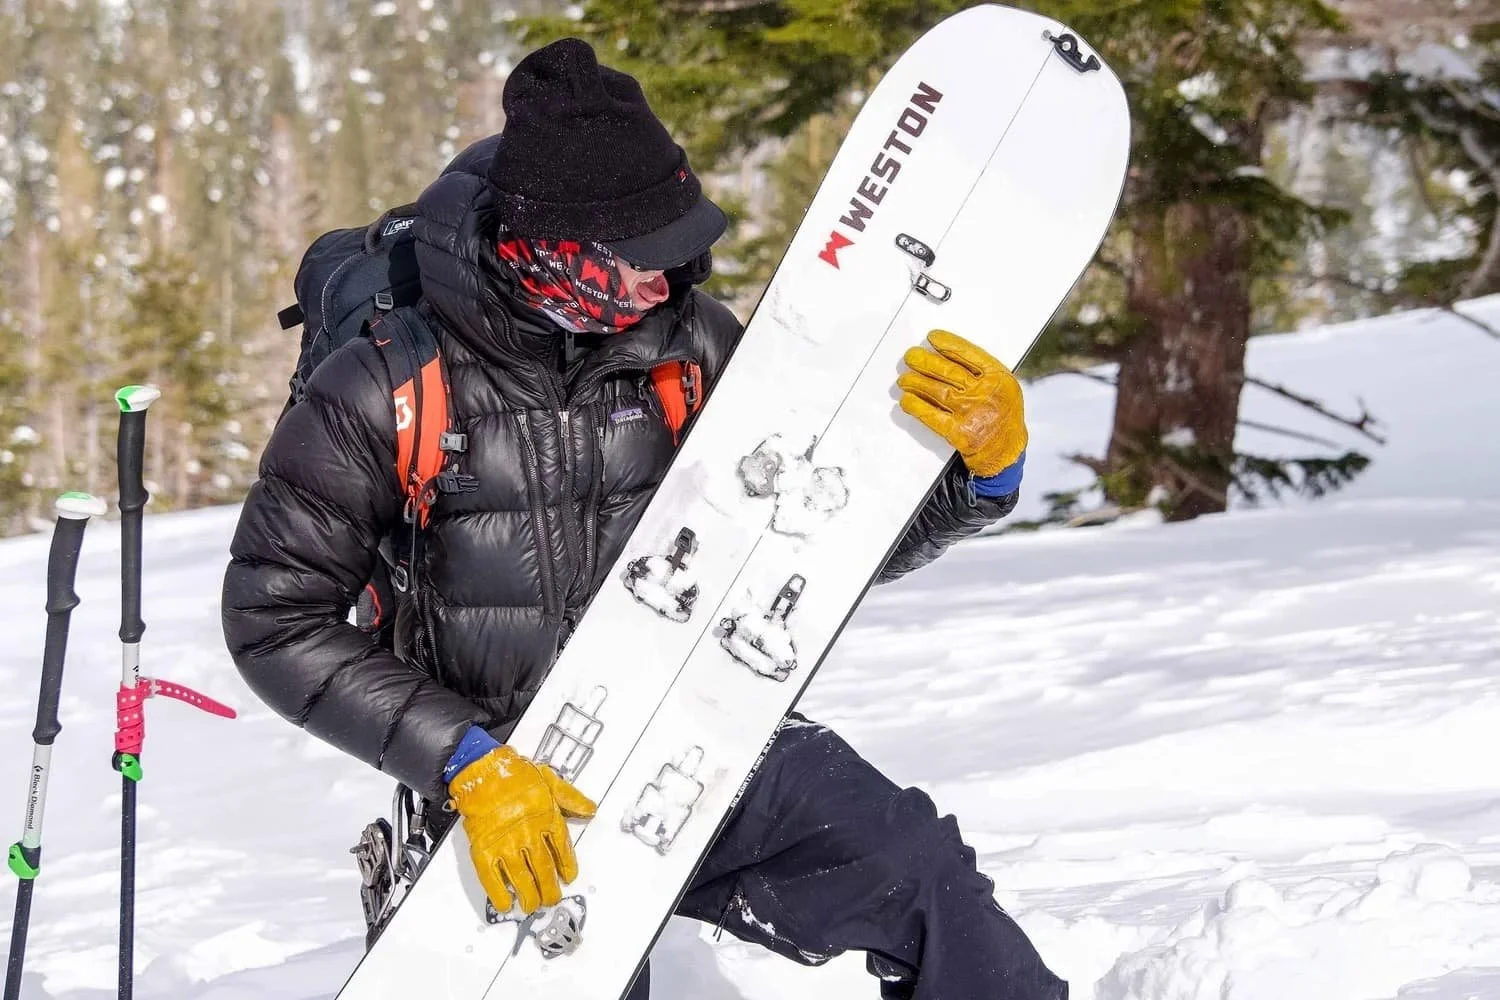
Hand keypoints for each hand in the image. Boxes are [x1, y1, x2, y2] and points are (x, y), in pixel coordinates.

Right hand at [448, 745, 596, 913]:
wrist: (483, 772)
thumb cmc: (516, 775)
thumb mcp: (550, 780)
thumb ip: (571, 798)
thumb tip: (590, 810)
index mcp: (547, 819)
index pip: (563, 850)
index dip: (567, 866)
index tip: (569, 878)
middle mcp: (529, 835)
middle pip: (544, 870)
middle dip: (549, 889)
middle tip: (551, 899)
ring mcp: (506, 844)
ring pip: (522, 879)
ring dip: (529, 896)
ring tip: (533, 905)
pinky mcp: (484, 850)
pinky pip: (492, 878)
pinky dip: (499, 894)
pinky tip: (506, 904)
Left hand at [897, 330, 1026, 476]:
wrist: (1006, 453)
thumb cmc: (1002, 417)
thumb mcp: (1004, 388)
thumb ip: (982, 373)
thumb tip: (946, 356)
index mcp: (999, 378)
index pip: (969, 354)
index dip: (948, 344)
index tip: (932, 337)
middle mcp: (986, 394)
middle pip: (948, 371)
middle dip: (925, 361)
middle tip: (911, 356)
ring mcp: (972, 414)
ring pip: (937, 391)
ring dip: (915, 382)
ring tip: (904, 379)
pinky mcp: (959, 433)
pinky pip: (932, 416)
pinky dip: (916, 406)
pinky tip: (907, 400)